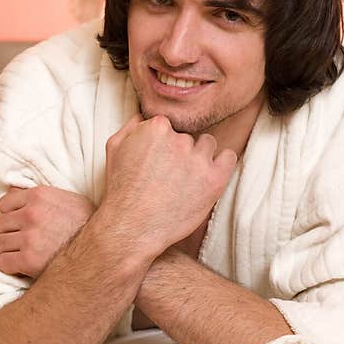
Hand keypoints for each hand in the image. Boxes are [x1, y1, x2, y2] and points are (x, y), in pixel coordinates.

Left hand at [0, 186, 94, 277]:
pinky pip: (3, 262)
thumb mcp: (67, 200)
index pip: (4, 204)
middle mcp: (32, 214)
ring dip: (7, 249)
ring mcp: (30, 237)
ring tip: (20, 253)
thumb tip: (12, 189)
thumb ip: (39, 195)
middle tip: (18, 240)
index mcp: (39, 196)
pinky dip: (9, 266)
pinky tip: (21, 266)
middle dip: (6, 233)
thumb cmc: (86, 224)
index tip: (18, 224)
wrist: (104, 250)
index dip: (10, 215)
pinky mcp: (29, 260)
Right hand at [100, 114, 235, 256]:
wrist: (132, 226)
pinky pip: (229, 158)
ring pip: (208, 145)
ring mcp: (198, 159)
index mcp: (156, 127)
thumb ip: (132, 126)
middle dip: (179, 151)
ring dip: (200, 157)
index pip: (169, 125)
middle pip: (187, 136)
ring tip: (184, 178)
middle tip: (168, 173)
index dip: (163, 142)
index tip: (159, 158)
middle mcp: (179, 140)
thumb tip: (144, 117)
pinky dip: (221, 164)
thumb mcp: (114, 148)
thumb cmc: (121, 189)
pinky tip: (208, 176)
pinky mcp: (214, 179)